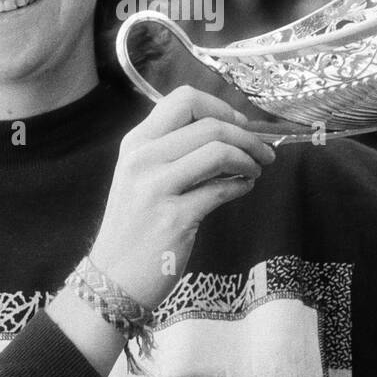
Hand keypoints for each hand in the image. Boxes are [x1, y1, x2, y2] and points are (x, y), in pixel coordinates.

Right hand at [87, 85, 275, 309]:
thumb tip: (227, 132)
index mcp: (136, 143)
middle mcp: (143, 159)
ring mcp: (156, 188)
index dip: (220, 107)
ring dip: (249, 159)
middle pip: (209, 125)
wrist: (113, 277)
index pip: (183, 100)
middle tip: (262, 151)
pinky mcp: (174, 218)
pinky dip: (242, 186)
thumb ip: (173, 151)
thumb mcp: (140, 177)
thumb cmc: (134, 226)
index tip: (239, 125)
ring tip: (256, 170)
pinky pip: (221, 190)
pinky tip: (245, 188)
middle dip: (247, 137)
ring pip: (218, 152)